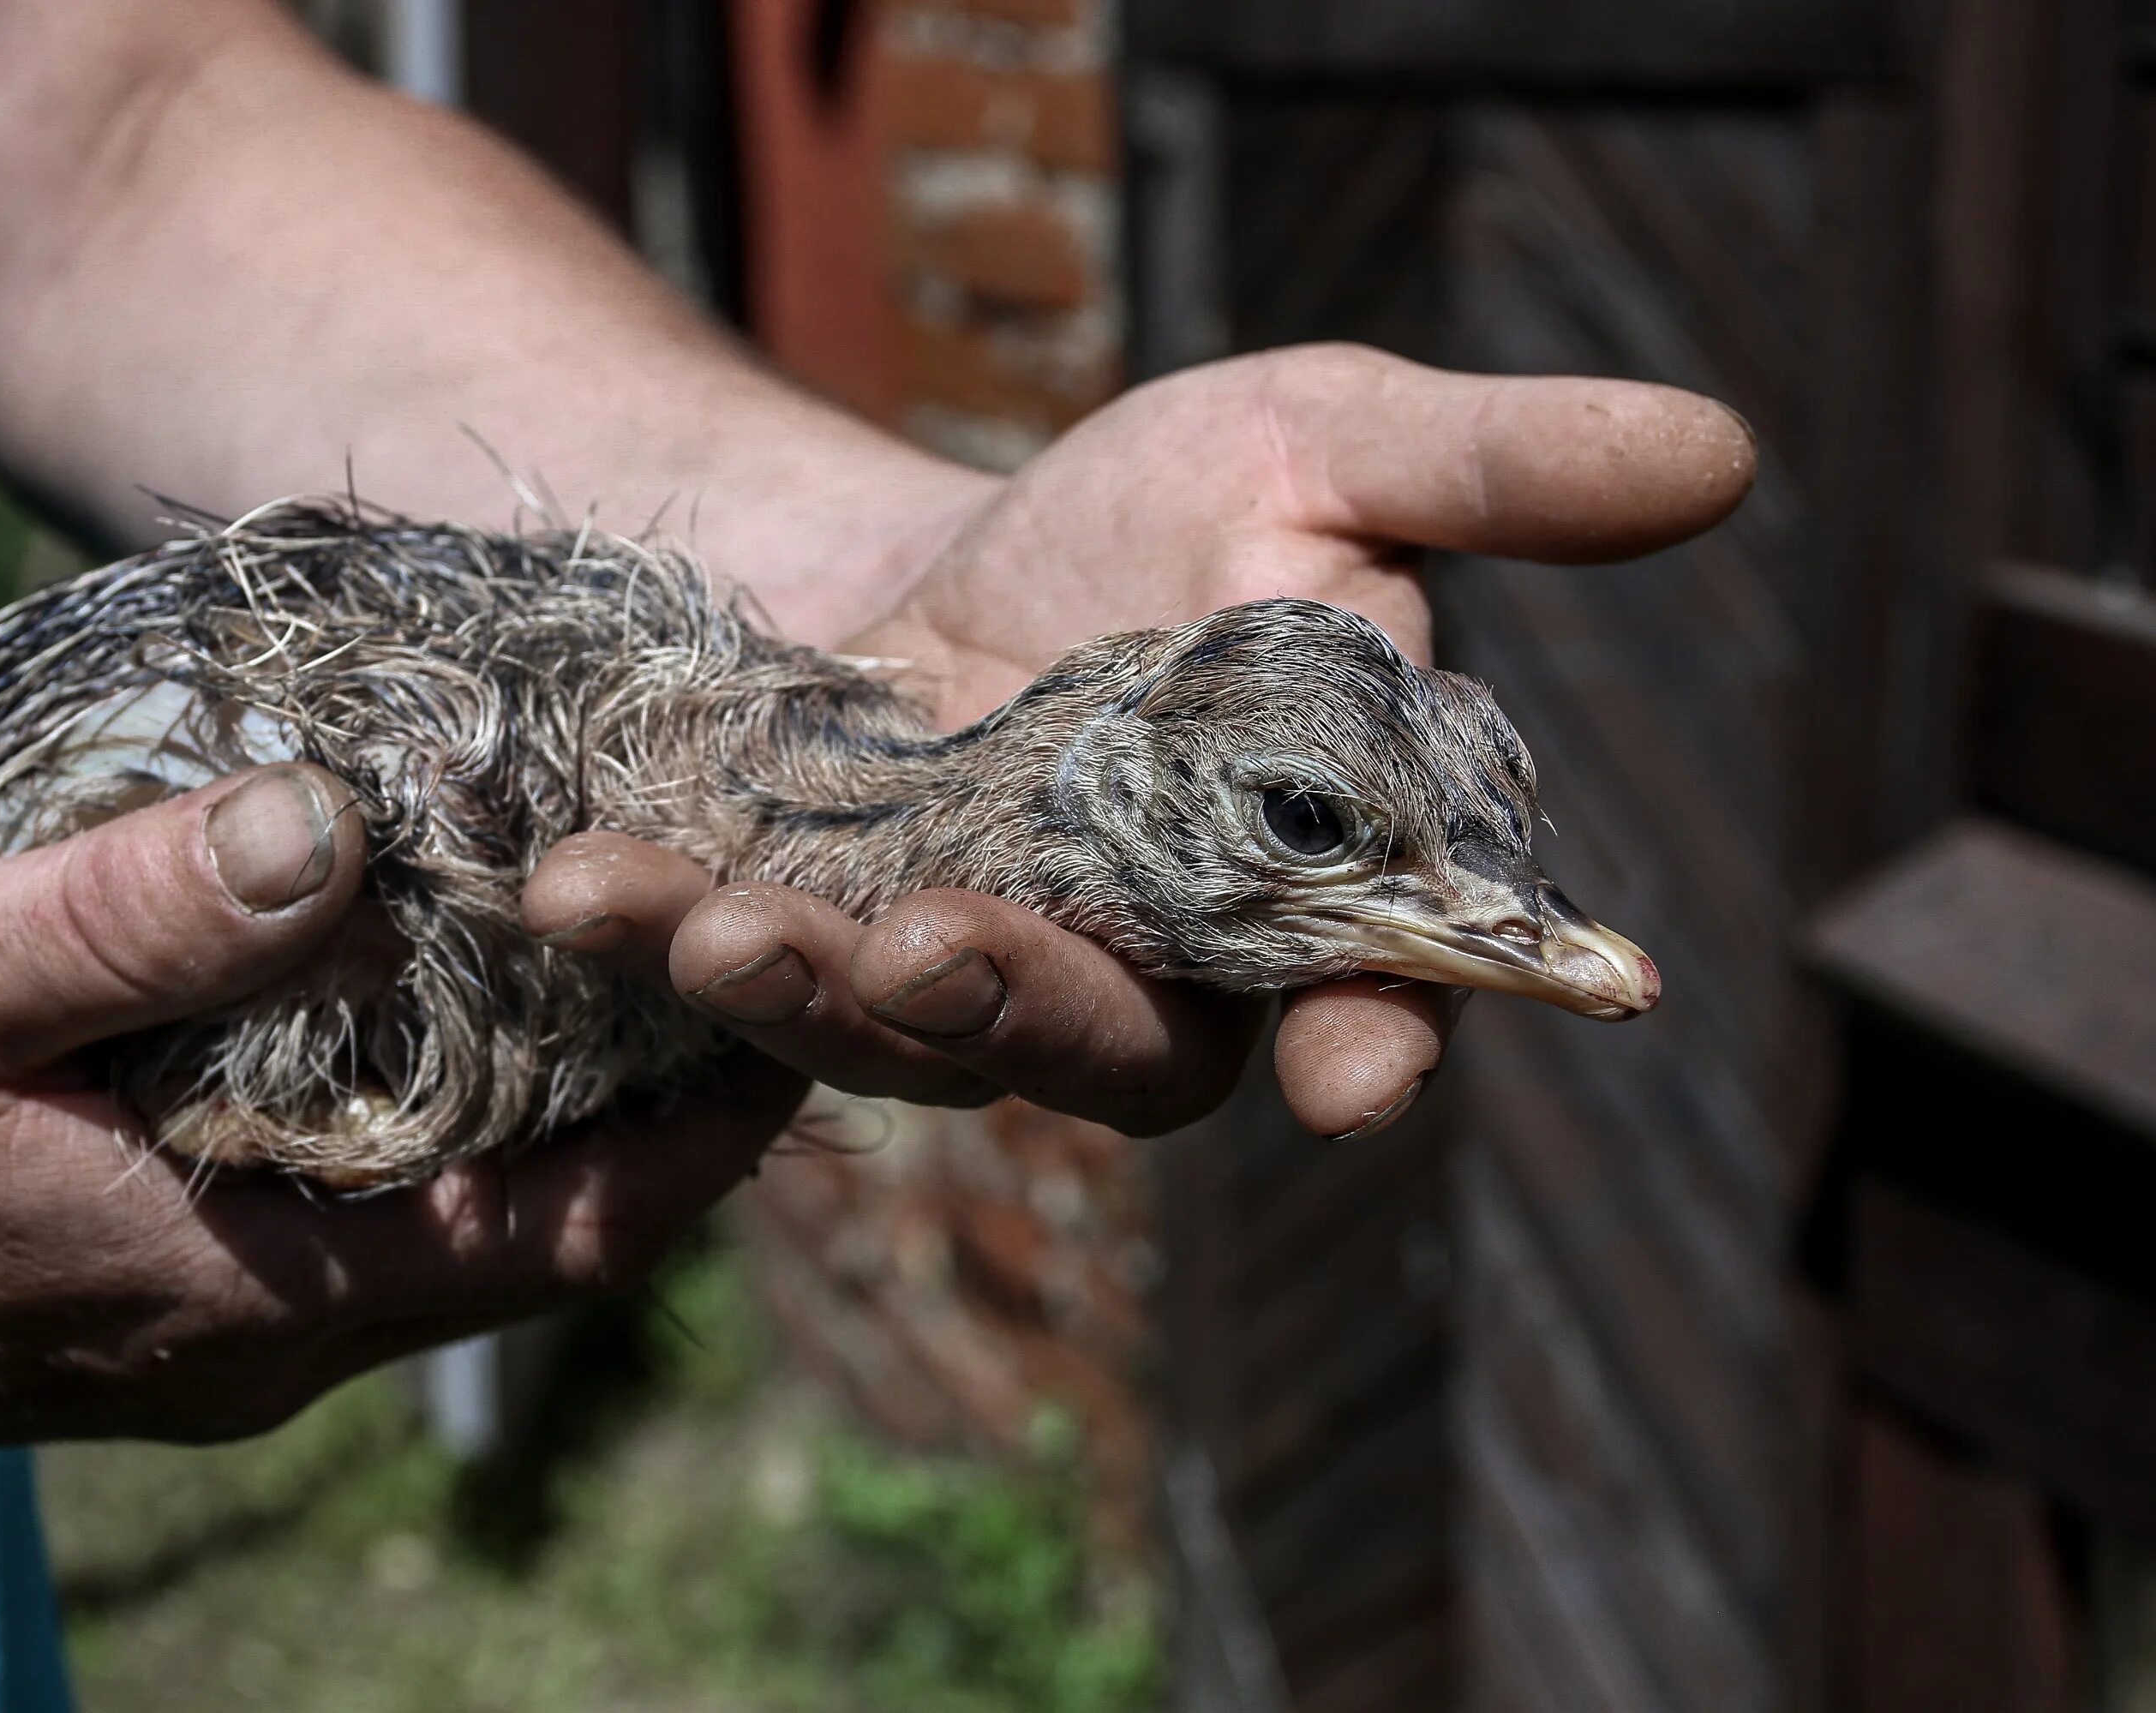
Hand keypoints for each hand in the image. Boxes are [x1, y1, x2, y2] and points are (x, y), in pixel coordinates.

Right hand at [0, 765, 800, 1465]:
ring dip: (542, 1117)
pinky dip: (426, 1127)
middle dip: (649, 1114)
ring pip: (449, 1229)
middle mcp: (266, 1339)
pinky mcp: (149, 1300)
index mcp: (256, 1291)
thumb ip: (143, 913)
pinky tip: (423, 1012)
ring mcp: (210, 1334)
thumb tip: (347, 828)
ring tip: (616, 961)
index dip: (707, 1141)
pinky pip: (351, 1216)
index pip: (569, 1241)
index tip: (803, 1016)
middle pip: (536, 1237)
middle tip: (731, 952)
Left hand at [532, 345, 1752, 1137]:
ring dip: (810, 992)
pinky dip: (667, 931)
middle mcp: (1147, 973)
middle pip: (1112, 1054)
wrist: (947, 547)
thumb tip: (1726, 448)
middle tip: (932, 953)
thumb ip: (1490, 471)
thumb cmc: (1161, 510)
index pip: (1366, 995)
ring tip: (711, 917)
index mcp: (1298, 886)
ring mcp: (971, 983)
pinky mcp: (819, 958)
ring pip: (911, 1042)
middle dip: (1021, 1011)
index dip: (1373, 1041)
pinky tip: (583, 879)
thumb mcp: (1317, 443)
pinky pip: (753, 979)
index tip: (1355, 1077)